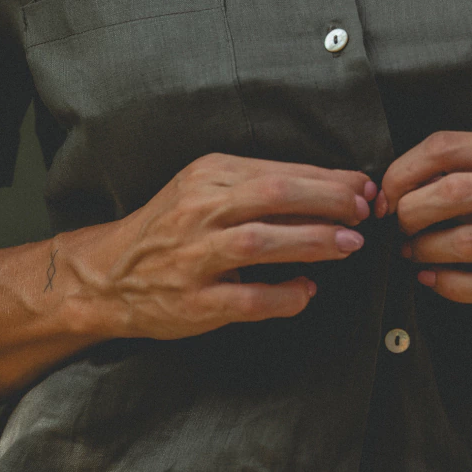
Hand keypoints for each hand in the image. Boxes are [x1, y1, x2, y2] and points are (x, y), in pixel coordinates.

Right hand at [59, 153, 376, 339]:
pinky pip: (248, 298)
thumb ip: (258, 187)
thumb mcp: (205, 190)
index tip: (363, 188)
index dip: (328, 179)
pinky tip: (307, 291)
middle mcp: (199, 209)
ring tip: (350, 244)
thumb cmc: (170, 228)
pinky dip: (284, 295)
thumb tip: (331, 191)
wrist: (107, 275)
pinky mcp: (193, 301)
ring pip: (261, 242)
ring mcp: (193, 256)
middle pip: (275, 195)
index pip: (279, 170)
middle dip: (329, 201)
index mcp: (208, 175)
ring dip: (314, 241)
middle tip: (364, 212)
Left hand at [375, 131, 471, 313]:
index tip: (384, 193)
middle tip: (394, 228)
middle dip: (409, 213)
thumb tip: (400, 184)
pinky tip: (433, 281)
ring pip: (469, 242)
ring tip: (410, 255)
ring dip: (426, 252)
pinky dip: (451, 285)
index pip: (448, 148)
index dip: (404, 170)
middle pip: (453, 192)